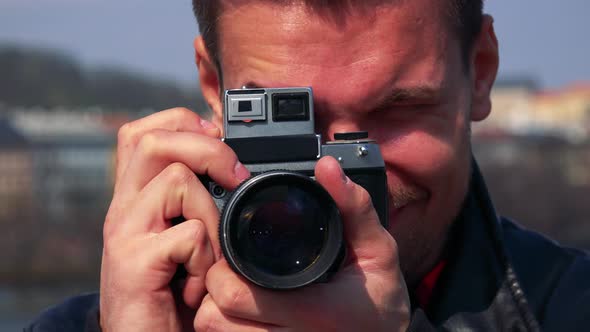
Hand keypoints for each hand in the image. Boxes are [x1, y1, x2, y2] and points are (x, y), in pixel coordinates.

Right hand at [99, 108, 250, 330]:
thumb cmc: (173, 291)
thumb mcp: (186, 239)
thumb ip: (198, 204)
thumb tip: (236, 170)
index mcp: (139, 196)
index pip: (145, 132)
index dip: (184, 123)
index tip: (219, 141)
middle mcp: (125, 207)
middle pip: (155, 140)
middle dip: (208, 149)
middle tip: (236, 177)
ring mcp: (126, 232)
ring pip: (176, 179)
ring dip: (212, 214)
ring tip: (211, 252)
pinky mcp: (132, 262)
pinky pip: (188, 234)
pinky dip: (206, 259)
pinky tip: (199, 284)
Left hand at [195, 156, 410, 330]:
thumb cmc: (379, 296)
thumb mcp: (377, 247)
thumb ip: (353, 206)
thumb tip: (328, 167)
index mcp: (313, 311)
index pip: (234, 295)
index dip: (222, 268)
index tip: (233, 252)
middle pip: (214, 319)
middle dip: (215, 286)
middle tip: (232, 267)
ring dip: (218, 309)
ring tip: (238, 288)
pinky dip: (228, 325)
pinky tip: (247, 309)